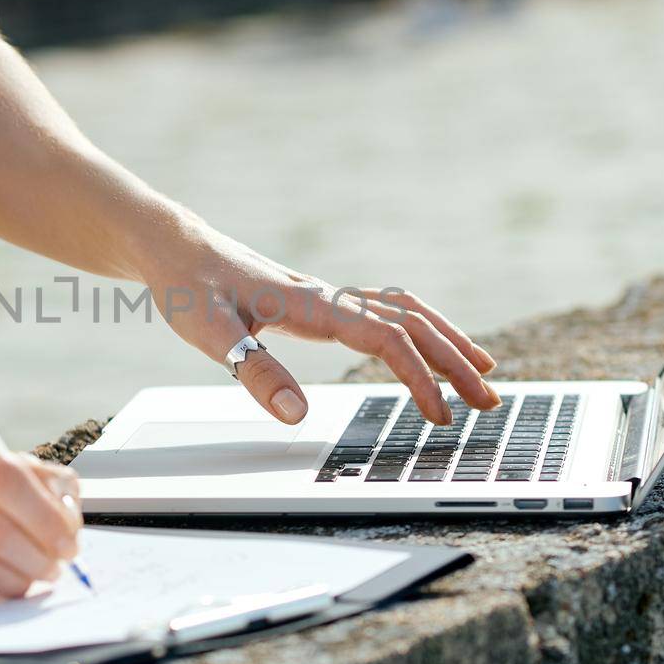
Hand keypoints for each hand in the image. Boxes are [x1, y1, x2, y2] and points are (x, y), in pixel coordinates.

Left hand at [141, 229, 499, 426]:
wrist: (174, 247)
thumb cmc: (188, 287)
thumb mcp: (209, 333)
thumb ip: (254, 372)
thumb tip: (297, 414)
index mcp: (313, 304)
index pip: (386, 340)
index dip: (420, 378)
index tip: (440, 416)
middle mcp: (330, 296)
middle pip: (411, 323)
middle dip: (455, 361)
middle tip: (490, 401)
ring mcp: (328, 296)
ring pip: (405, 311)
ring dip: (446, 340)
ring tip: (481, 372)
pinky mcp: (319, 301)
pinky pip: (384, 310)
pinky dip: (418, 326)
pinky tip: (428, 343)